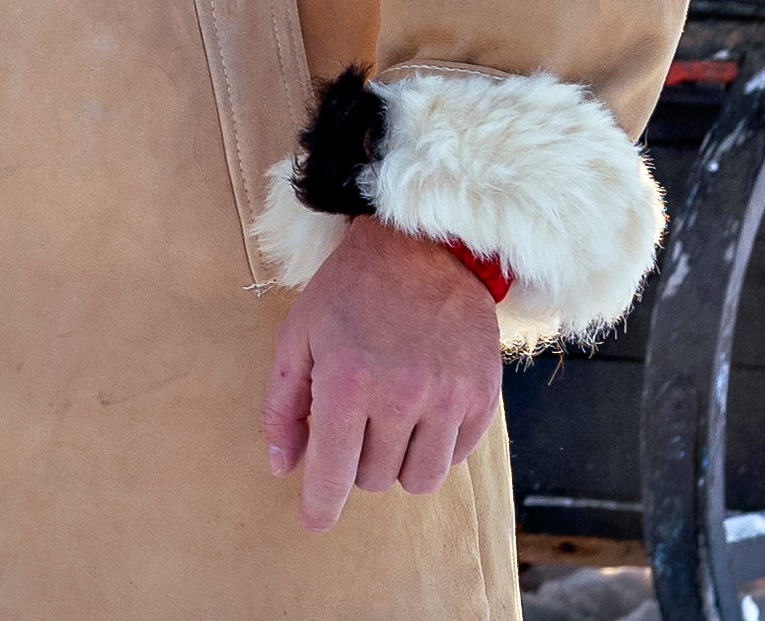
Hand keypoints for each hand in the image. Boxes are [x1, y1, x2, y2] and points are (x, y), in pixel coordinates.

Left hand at [261, 217, 502, 531]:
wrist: (421, 245)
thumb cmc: (350, 290)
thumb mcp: (299, 333)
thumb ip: (283, 404)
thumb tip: (283, 466)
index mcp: (347, 380)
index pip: (333, 474)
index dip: (319, 506)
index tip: (313, 521)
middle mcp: (400, 395)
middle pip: (373, 478)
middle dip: (356, 458)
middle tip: (355, 418)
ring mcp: (446, 397)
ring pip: (418, 480)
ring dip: (398, 461)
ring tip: (389, 420)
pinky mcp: (481, 395)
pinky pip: (455, 458)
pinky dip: (435, 446)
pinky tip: (422, 408)